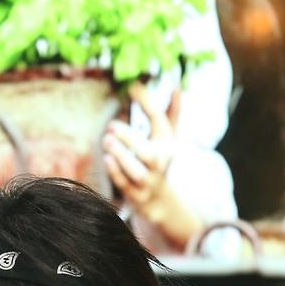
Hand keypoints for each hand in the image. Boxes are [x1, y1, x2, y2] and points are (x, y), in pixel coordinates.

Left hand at [103, 83, 179, 218]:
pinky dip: (116, 172)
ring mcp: (149, 182)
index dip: (148, 103)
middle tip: (111, 126)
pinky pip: (125, 185)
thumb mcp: (167, 137)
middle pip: (149, 154)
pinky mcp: (136, 196)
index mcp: (167, 144)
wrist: (159, 199)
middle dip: (130, 139)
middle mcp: (160, 163)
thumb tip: (178, 86)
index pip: (160, 121)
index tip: (133, 86)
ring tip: (107, 140)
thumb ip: (171, 112)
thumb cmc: (158, 158)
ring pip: (136, 172)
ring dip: (122, 156)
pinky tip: (106, 158)